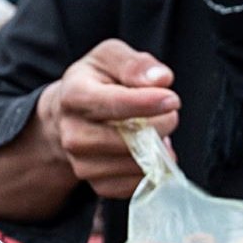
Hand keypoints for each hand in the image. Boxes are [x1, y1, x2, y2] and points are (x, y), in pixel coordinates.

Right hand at [35, 40, 179, 198]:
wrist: (69, 115)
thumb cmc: (95, 81)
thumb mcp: (110, 57)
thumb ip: (135, 64)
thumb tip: (161, 79)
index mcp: (74, 95)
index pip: (111, 103)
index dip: (145, 103)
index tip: (172, 100)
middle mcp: (72, 133)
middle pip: (125, 139)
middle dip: (158, 127)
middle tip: (170, 113)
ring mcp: (81, 162)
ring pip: (133, 164)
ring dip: (157, 150)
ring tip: (158, 131)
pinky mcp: (97, 184)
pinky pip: (134, 184)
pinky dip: (151, 169)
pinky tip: (151, 151)